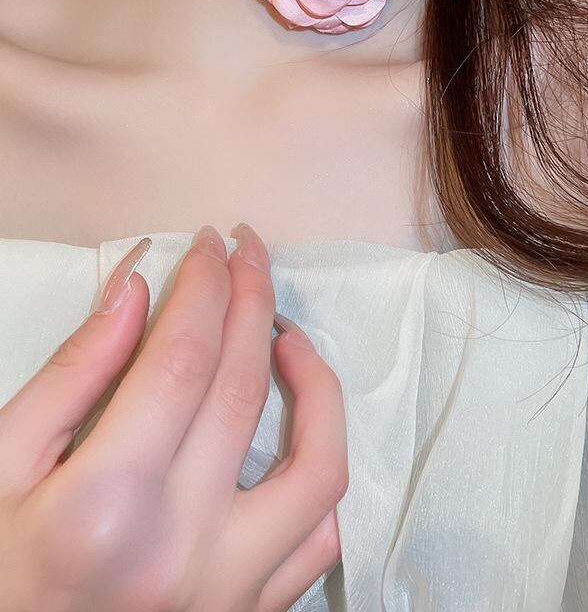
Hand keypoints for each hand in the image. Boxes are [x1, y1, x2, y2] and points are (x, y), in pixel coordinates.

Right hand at [0, 223, 346, 611]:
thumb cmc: (1, 571)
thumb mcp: (3, 466)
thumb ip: (73, 374)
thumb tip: (137, 287)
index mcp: (107, 503)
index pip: (184, 359)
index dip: (205, 286)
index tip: (208, 244)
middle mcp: (181, 548)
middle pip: (244, 390)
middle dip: (251, 298)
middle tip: (245, 253)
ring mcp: (224, 591)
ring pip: (316, 469)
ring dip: (316, 386)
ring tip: (286, 336)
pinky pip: (318, 542)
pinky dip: (322, 476)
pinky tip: (297, 432)